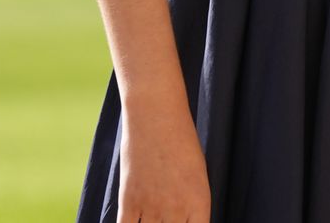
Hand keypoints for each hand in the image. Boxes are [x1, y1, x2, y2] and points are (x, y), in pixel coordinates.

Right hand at [118, 101, 210, 221]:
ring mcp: (152, 206)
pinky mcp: (129, 202)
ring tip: (153, 219)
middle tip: (166, 220)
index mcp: (200, 201)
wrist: (157, 118)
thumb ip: (190, 205)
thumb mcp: (196, 175)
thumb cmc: (181, 144)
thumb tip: (182, 220)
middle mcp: (177, 208)